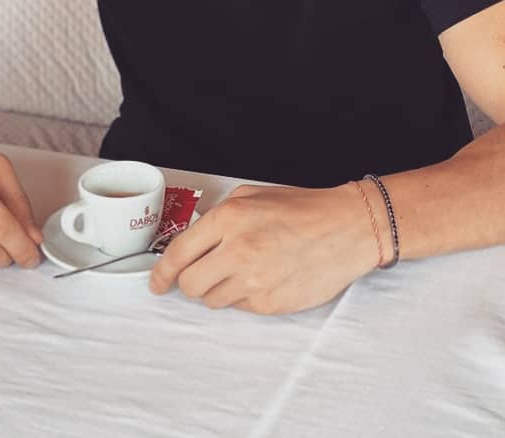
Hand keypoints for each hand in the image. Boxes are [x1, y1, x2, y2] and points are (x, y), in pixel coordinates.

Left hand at [148, 182, 378, 314]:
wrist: (347, 228)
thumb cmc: (303, 209)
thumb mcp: (253, 195)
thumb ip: (219, 218)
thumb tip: (193, 242)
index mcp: (229, 218)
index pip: (178, 253)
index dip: (161, 272)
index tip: (156, 282)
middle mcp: (237, 251)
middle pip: (189, 284)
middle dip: (192, 280)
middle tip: (208, 271)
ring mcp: (253, 281)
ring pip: (212, 300)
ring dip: (220, 288)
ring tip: (247, 269)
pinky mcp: (268, 304)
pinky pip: (240, 308)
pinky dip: (245, 296)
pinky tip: (266, 277)